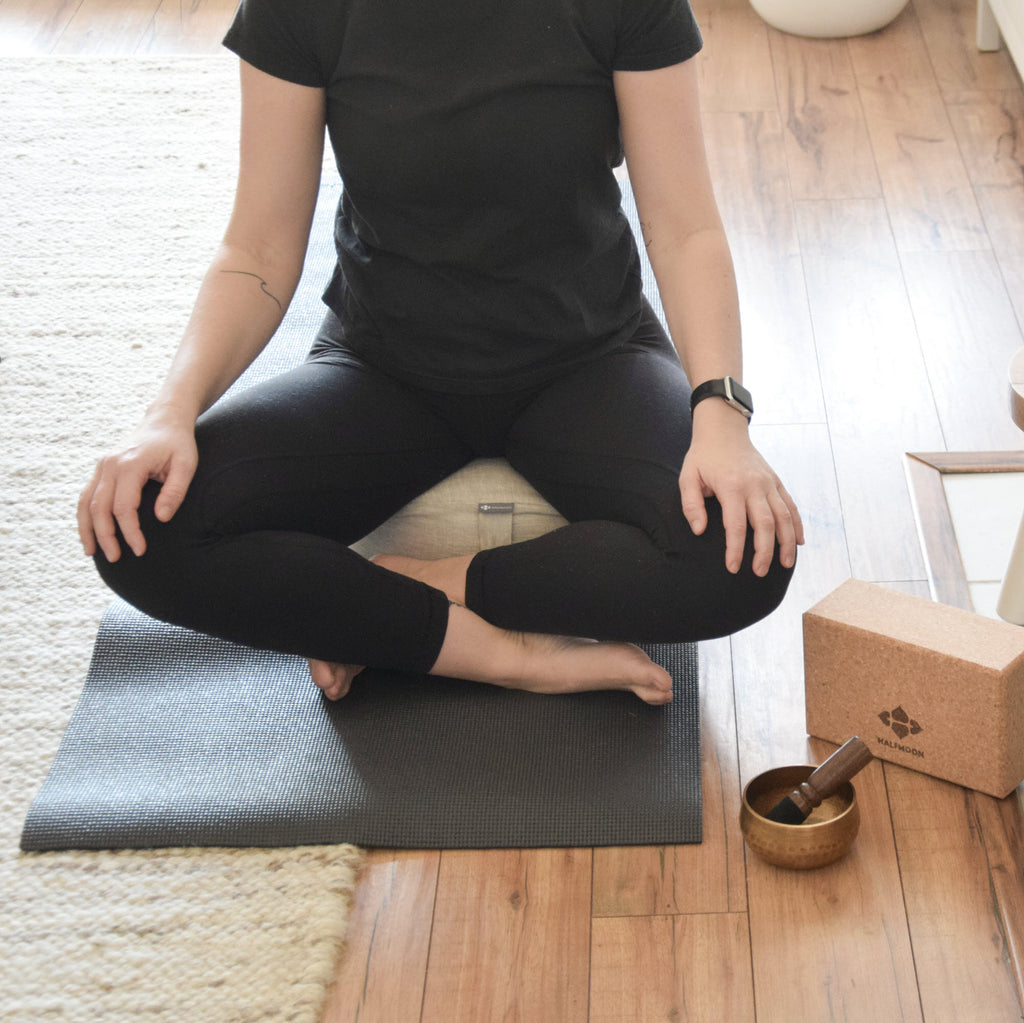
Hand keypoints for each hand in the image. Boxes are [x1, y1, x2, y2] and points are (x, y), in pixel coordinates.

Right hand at [77, 406, 197, 561]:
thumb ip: (174, 492)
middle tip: (116, 559)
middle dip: (106, 536)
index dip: (130, 531)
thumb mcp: (186, 465)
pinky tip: (90, 533)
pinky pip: (87, 495)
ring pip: (86, 502)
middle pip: (99, 507)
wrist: (164, 420)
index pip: (123, 506)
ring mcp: (102, 466)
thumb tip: (161, 518)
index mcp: (131, 464)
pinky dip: (85, 515)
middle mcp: (110, 464)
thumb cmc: (178, 444)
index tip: (140, 550)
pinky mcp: (101, 469)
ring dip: (87, 529)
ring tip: (93, 553)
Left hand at [679, 403, 803, 576]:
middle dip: (765, 551)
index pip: (736, 525)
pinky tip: (799, 542)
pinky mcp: (776, 481)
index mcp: (731, 486)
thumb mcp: (688, 477)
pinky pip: (790, 505)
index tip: (733, 568)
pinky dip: (797, 524)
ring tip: (785, 564)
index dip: (735, 549)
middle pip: (765, 524)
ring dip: (787, 542)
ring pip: (784, 516)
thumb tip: (699, 531)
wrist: (723, 430)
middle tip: (760, 572)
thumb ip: (691, 505)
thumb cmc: (703, 457)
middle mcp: (755, 486)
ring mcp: (768, 483)